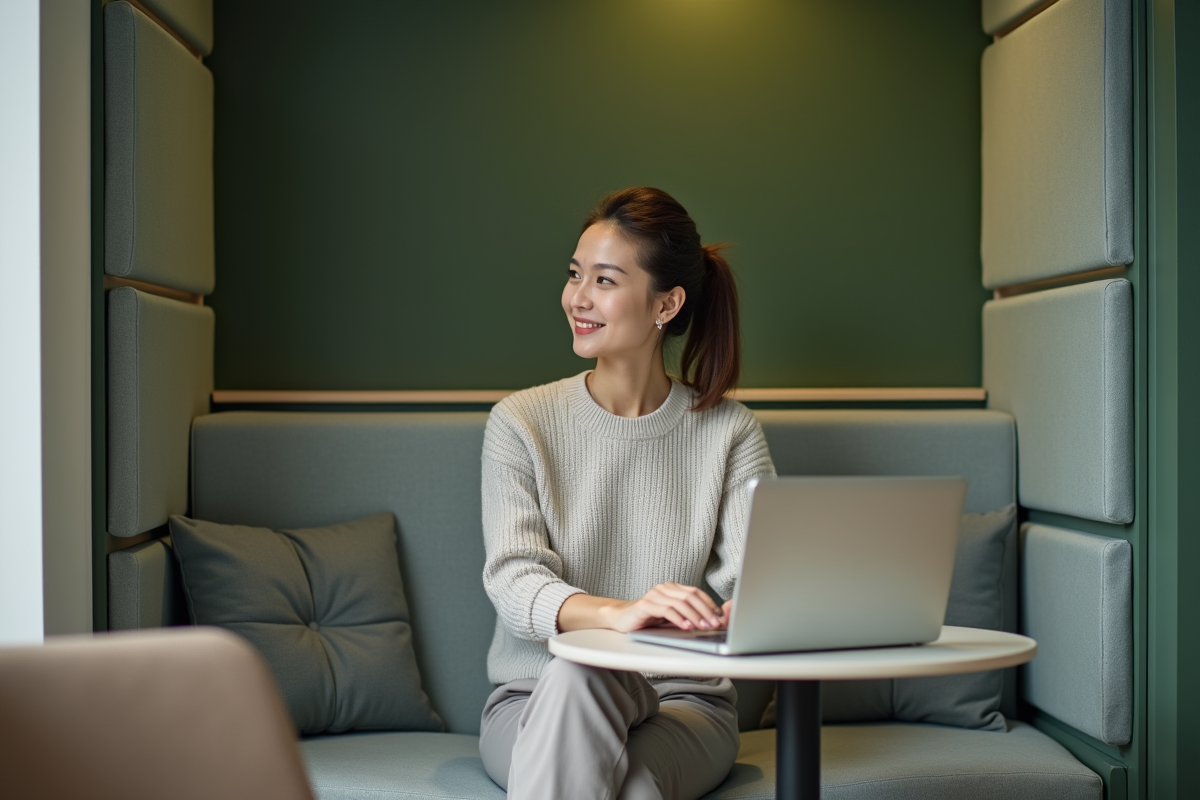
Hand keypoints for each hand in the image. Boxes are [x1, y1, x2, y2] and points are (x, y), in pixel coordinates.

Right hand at [607, 583, 725, 633]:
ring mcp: (654, 595)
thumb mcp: (672, 615)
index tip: (720, 617)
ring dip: (694, 616)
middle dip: (705, 611)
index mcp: (672, 588)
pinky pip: (666, 610)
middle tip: (715, 623)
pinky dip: (679, 619)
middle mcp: (664, 588)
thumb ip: (687, 614)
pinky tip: (686, 626)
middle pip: (690, 596)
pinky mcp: (645, 605)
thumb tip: (710, 620)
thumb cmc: (649, 619)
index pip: (696, 592)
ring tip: (703, 626)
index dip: (710, 604)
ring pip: (680, 603)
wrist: (622, 618)